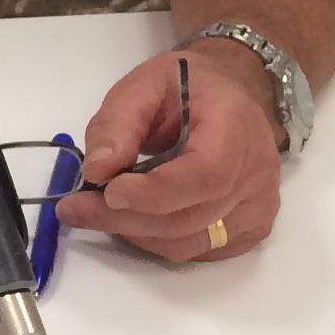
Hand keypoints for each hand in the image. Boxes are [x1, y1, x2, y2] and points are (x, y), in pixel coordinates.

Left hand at [55, 43, 281, 261]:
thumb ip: (118, 123)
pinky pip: (199, 250)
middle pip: (191, 217)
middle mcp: (256, 175)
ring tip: (93, 212)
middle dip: (126, 218)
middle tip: (75, 209)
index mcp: (236, 128)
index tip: (108, 191)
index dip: (156, 192)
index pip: (206, 175)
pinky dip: (158, 240)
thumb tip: (96, 170)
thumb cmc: (187, 87)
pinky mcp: (251, 228)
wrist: (231, 96)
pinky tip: (131, 218)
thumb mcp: (145, 84)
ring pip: (191, 242)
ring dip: (135, 233)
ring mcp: (259, 206)